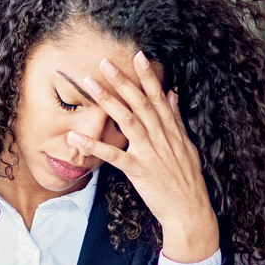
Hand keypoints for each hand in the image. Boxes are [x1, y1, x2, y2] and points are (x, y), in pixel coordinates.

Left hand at [67, 51, 219, 262]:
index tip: (137, 54)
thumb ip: (176, 119)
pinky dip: (93, 146)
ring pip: (127, 121)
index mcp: (171, 130)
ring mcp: (150, 153)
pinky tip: (75, 137)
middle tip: (104, 62)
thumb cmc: (187, 180)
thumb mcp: (186, 145)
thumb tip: (172, 93)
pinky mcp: (138, 170)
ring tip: (89, 85)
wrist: (190, 210)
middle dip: (122, 81)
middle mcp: (161, 137)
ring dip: (107, 101)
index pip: (158, 96)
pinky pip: (113, 156)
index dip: (147, 75)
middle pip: (139, 103)